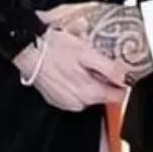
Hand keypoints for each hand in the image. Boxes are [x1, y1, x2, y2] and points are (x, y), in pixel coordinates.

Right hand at [12, 25, 128, 111]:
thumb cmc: (54, 48)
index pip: (118, 97)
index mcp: (89, 92)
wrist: (28, 49)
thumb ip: (108, 68)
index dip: (122, 83)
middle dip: (103, 81)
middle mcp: (78, 103)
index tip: (121, 71)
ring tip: (81, 64)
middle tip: (98, 62)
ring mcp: (65, 102)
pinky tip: (69, 70)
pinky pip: (72, 95)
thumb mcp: (86, 52)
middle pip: (102, 96)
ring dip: (88, 82)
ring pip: (87, 95)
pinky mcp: (55, 99)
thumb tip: (125, 78)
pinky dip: (74, 84)